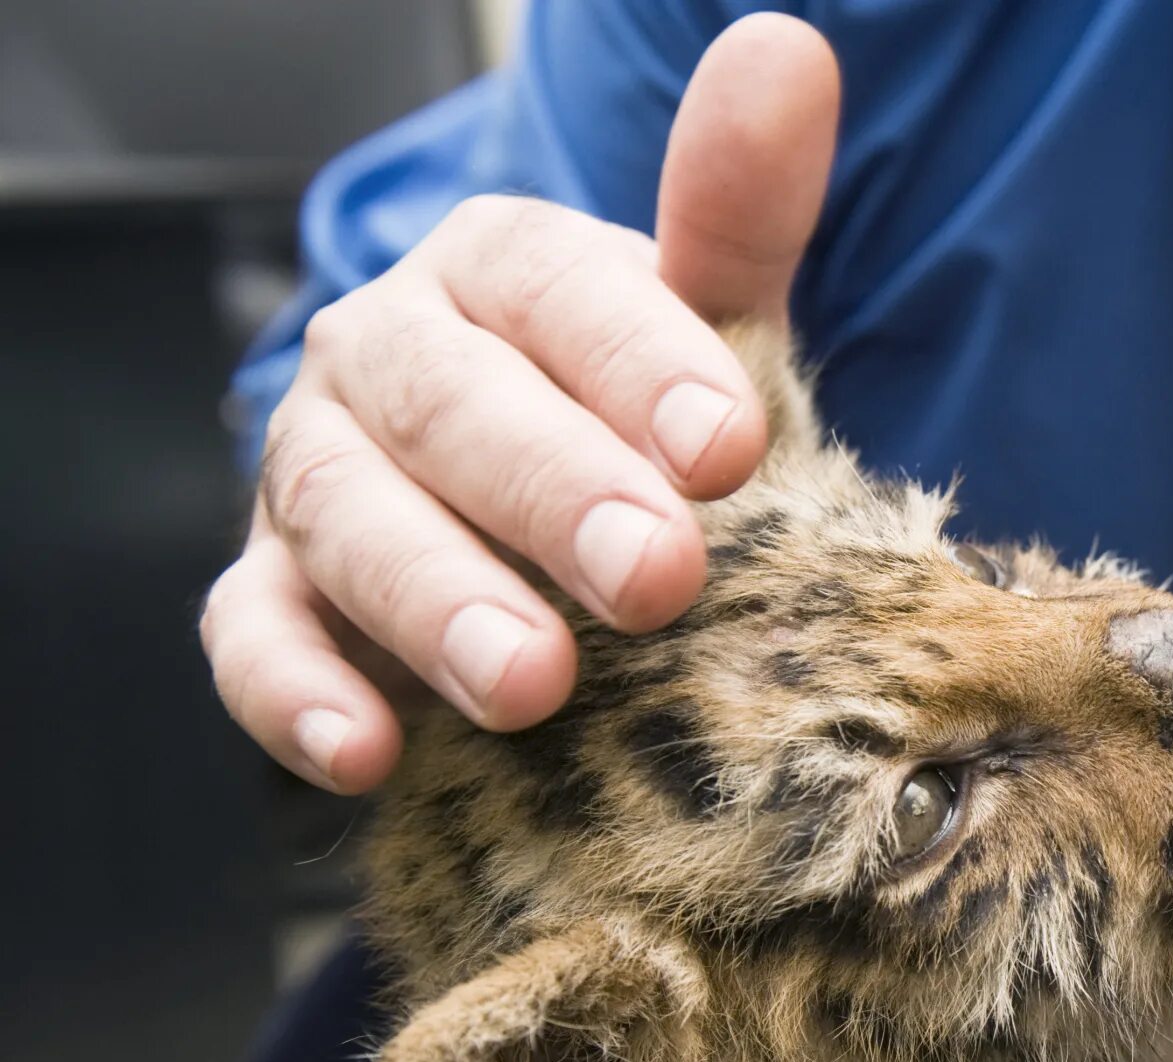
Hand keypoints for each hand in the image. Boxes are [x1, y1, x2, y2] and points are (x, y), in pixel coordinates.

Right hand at [200, 16, 839, 791]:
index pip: (556, 292)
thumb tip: (788, 50)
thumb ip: (735, 211)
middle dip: (553, 493)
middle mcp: (389, 356)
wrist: (544, 507)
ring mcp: (317, 474)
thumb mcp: (705, 321)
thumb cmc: (639, 412)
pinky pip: (254, 633)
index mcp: (498, 273)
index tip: (734, 448)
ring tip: (532, 685)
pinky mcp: (273, 592)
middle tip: (660, 578)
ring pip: (347, 518)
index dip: (641, 365)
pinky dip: (295, 691)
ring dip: (436, 601)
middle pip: (449, 406)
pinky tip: (364, 750)